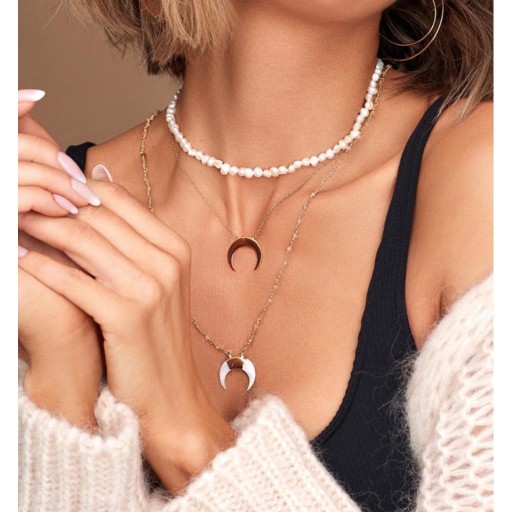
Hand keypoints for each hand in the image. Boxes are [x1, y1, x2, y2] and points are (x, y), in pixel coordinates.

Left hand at [18, 175, 235, 492]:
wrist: (170, 393)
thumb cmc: (155, 336)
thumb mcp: (156, 282)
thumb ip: (130, 238)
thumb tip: (98, 181)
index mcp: (175, 247)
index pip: (118, 199)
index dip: (76, 188)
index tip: (46, 187)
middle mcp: (167, 262)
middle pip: (98, 216)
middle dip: (52, 204)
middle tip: (20, 200)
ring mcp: (150, 288)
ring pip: (83, 241)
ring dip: (41, 228)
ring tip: (14, 221)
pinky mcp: (127, 316)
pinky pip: (73, 281)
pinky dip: (41, 266)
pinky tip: (20, 258)